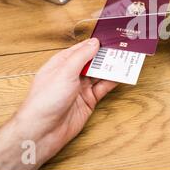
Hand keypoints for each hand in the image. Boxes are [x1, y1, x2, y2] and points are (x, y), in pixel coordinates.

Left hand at [0, 38, 117, 169]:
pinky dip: (112, 82)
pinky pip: (103, 88)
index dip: (95, 43)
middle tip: (123, 48)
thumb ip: (81, 56)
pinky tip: (121, 75)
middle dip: (106, 55)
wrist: (43, 131)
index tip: (110, 38)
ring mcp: (80, 88)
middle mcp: (71, 74)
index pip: (81, 49)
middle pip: (92, 61)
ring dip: (112, 68)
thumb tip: (94, 43)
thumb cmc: (45, 100)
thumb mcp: (64, 72)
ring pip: (99, 74)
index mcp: (61, 63)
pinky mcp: (88, 101)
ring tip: (127, 60)